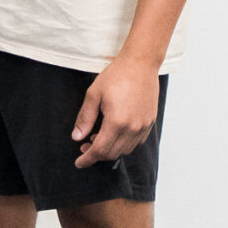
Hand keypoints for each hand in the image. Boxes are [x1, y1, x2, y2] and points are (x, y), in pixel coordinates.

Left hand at [71, 54, 160, 168]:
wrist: (140, 63)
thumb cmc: (116, 75)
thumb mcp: (93, 95)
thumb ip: (85, 119)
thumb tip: (77, 137)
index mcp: (117, 122)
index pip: (100, 150)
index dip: (87, 159)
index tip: (79, 163)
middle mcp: (132, 128)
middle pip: (112, 153)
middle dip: (96, 154)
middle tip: (84, 144)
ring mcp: (143, 126)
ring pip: (125, 150)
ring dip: (110, 149)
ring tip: (99, 136)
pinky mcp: (150, 122)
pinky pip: (136, 142)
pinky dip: (123, 143)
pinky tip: (115, 132)